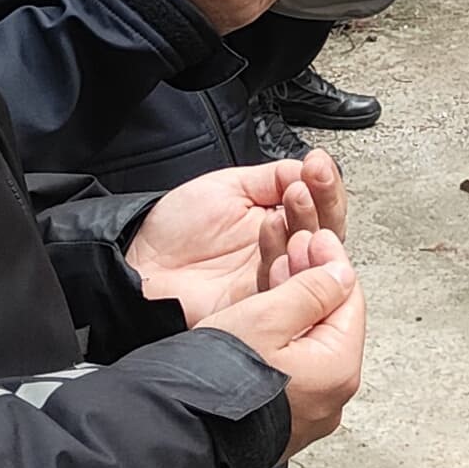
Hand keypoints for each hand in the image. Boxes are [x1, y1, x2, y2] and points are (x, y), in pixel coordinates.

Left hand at [124, 151, 351, 321]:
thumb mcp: (230, 186)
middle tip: (310, 181)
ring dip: (309, 223)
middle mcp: (284, 252)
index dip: (324, 186)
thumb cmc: (176, 228)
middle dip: (323, 201)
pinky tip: (279, 228)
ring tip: (294, 199)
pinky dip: (290, 254)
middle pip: (327, 233)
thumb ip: (273, 178)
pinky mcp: (264, 302)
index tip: (317, 165)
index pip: (318, 207)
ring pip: (314, 257)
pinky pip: (289, 283)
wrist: (141, 260)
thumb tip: (311, 167)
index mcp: (280, 223)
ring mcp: (277, 279)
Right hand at [203, 239, 364, 452]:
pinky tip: (263, 321)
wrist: (181, 431)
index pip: (349, 300)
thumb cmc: (219, 380)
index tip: (316, 238)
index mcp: (338, 371)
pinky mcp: (283, 420)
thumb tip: (341, 274)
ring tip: (273, 277)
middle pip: (332, 323)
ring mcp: (308, 413)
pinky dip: (284, 340)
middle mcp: (331, 398)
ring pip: (311, 345)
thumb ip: (311, 291)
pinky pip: (293, 370)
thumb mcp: (267, 317)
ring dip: (296, 307)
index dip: (331, 262)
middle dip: (312, 281)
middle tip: (293, 250)